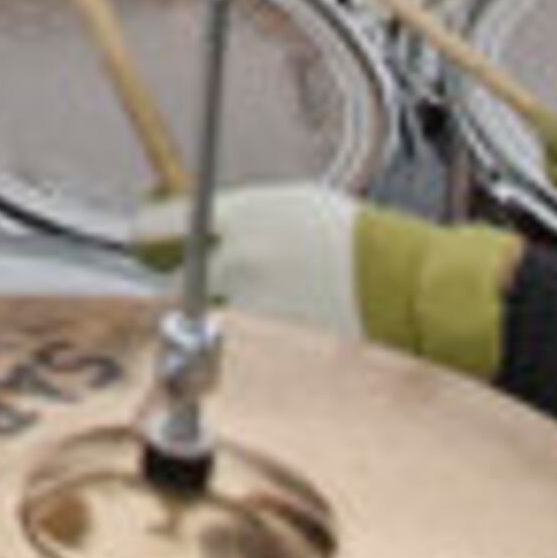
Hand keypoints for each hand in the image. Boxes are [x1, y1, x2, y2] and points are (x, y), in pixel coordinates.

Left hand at [131, 182, 522, 381]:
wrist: (410, 290)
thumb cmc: (359, 243)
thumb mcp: (294, 203)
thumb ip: (238, 217)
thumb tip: (187, 222)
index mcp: (244, 218)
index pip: (158, 225)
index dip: (148, 234)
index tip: (146, 240)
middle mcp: (239, 265)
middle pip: (173, 284)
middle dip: (183, 288)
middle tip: (204, 286)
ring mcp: (252, 313)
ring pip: (205, 324)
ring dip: (217, 323)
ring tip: (268, 311)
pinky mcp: (267, 354)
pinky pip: (238, 352)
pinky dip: (248, 349)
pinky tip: (282, 335)